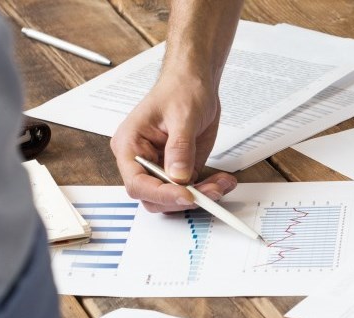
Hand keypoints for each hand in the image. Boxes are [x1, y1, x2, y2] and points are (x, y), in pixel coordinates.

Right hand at [111, 72, 236, 213]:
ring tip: (221, 184)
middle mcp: (142, 161)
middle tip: (210, 192)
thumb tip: (178, 176)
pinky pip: (192, 189)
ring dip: (201, 196)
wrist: (195, 81)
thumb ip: (179, 147)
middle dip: (183, 199)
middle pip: (154, 197)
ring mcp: (162, 167)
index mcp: (130, 145)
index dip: (160, 193)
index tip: (186, 195)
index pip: (137, 182)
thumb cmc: (180, 89)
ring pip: (175, 198)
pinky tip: (223, 181)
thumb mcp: (182, 115)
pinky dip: (209, 189)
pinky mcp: (181, 169)